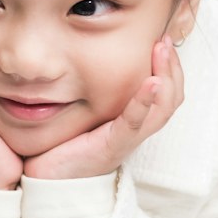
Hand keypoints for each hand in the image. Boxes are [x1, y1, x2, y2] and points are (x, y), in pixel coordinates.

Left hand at [23, 35, 183, 180]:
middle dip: (172, 67)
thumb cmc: (63, 143)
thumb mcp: (84, 109)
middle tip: (164, 39)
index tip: (162, 38)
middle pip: (172, 99)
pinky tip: (150, 83)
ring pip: (162, 110)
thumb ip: (92, 85)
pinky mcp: (112, 147)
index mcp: (132, 120)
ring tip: (162, 52)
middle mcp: (135, 130)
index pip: (166, 92)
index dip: (170, 66)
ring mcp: (126, 140)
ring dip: (165, 78)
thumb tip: (86, 48)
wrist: (46, 178)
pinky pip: (134, 124)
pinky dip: (144, 103)